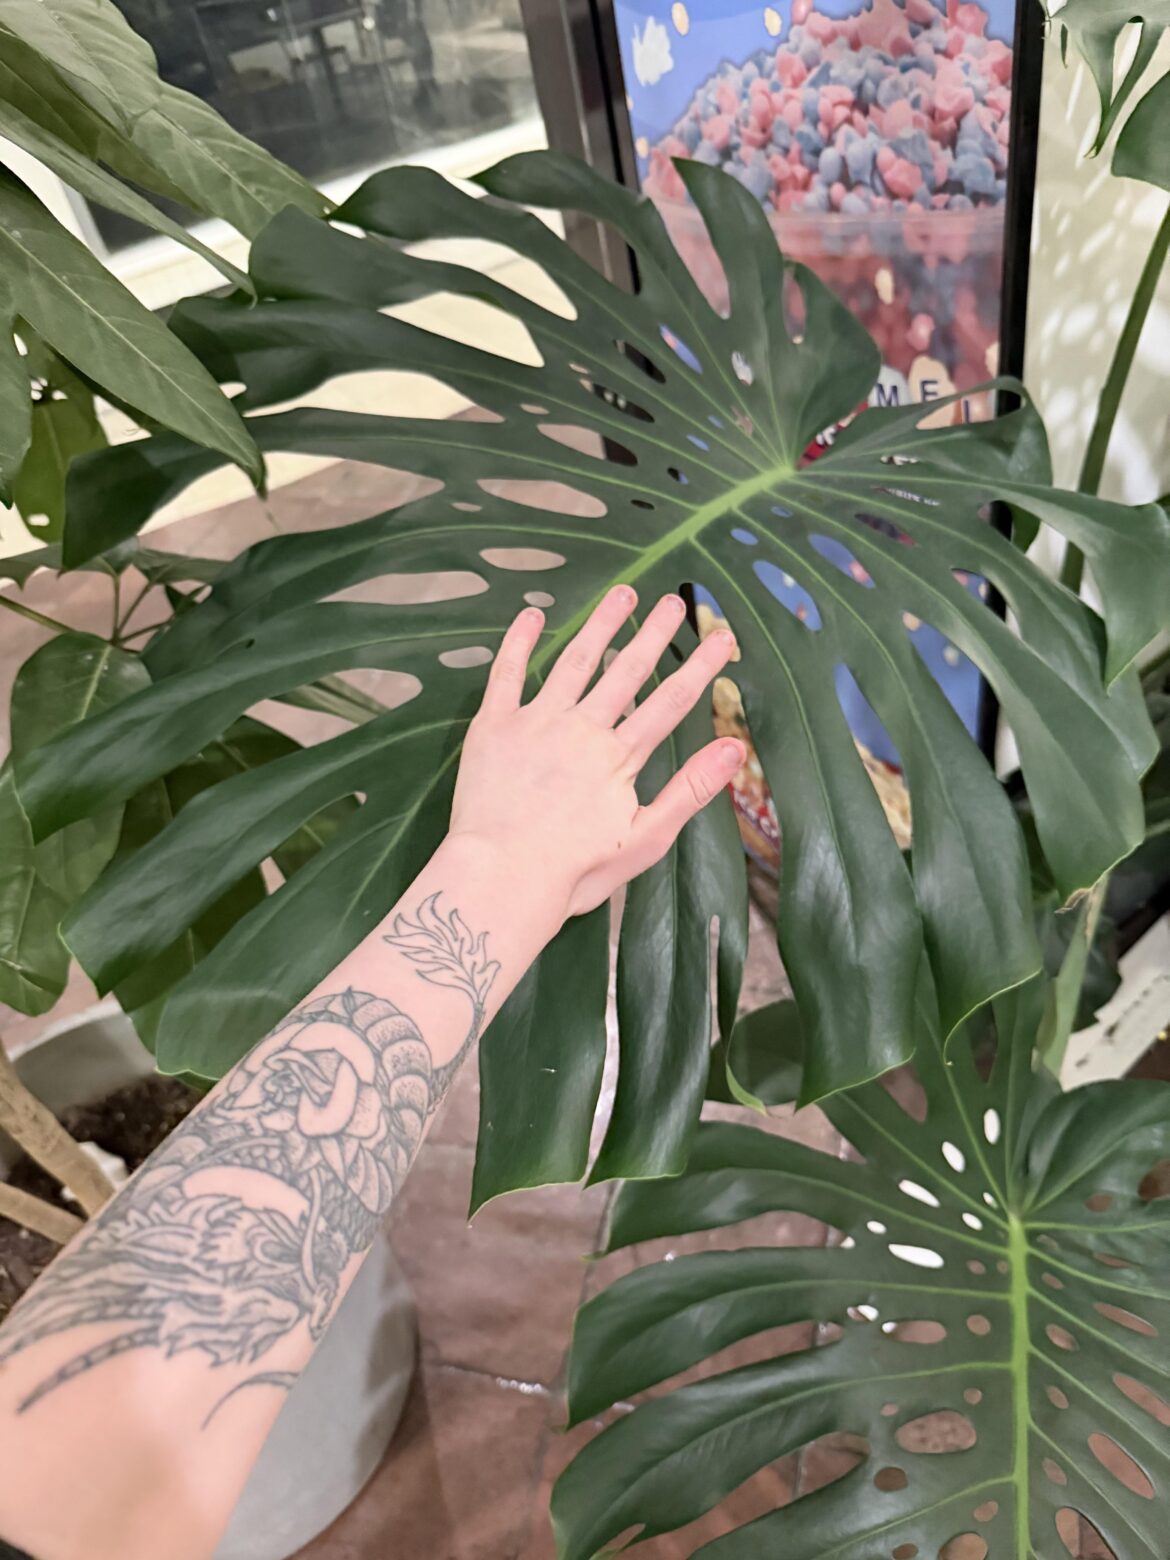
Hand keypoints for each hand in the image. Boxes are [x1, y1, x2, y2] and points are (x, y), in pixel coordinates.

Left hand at [447, 585, 744, 923]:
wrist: (500, 878)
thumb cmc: (574, 870)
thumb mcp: (646, 838)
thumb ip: (690, 790)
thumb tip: (735, 749)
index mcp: (619, 757)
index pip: (670, 701)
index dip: (699, 667)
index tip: (721, 637)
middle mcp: (581, 729)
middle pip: (625, 671)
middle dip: (653, 634)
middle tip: (674, 602)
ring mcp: (535, 723)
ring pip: (573, 661)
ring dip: (600, 625)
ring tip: (622, 593)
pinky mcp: (493, 728)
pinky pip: (506, 674)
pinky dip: (519, 642)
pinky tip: (532, 614)